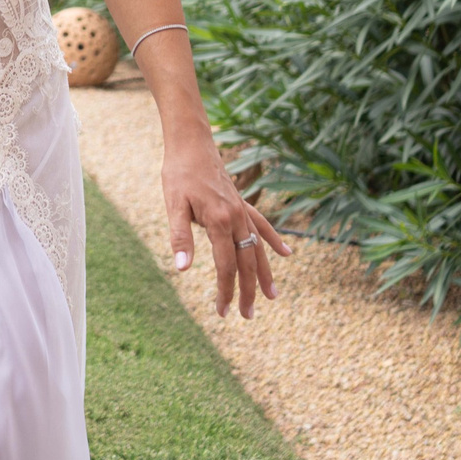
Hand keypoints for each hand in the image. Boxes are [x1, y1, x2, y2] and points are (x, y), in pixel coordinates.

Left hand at [163, 139, 291, 318]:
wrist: (191, 144)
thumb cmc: (179, 174)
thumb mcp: (173, 205)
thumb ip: (180, 236)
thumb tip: (182, 268)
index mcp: (219, 221)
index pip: (226, 266)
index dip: (225, 290)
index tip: (222, 311)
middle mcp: (236, 218)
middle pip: (247, 262)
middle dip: (249, 290)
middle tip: (248, 315)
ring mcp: (242, 210)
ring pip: (258, 247)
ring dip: (265, 273)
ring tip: (273, 296)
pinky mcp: (241, 204)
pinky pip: (262, 225)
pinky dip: (274, 240)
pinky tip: (287, 253)